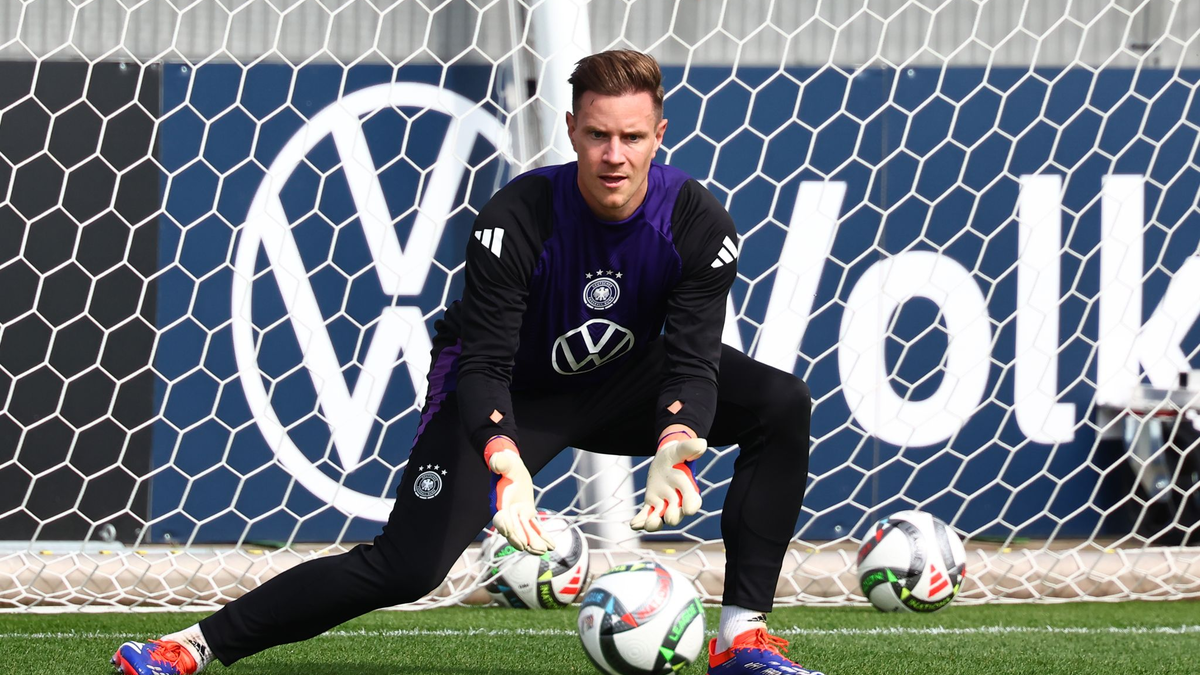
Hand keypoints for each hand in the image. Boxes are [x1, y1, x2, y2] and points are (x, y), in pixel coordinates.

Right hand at [486, 439, 554, 554]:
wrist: (510, 469)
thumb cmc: (507, 465)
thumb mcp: (506, 463)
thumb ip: (500, 463)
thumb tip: (496, 462)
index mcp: (500, 501)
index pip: (500, 517)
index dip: (504, 525)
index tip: (509, 533)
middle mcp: (506, 512)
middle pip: (512, 530)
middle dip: (520, 539)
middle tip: (528, 547)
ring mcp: (516, 516)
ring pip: (525, 533)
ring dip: (533, 542)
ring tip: (544, 551)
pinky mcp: (526, 515)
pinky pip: (535, 528)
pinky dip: (543, 536)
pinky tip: (553, 546)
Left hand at [630, 436, 706, 531]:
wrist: (665, 459)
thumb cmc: (675, 454)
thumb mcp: (680, 449)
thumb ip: (689, 448)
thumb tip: (702, 444)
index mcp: (687, 487)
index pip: (692, 498)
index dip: (691, 504)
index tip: (689, 510)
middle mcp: (677, 499)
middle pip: (676, 511)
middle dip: (673, 515)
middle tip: (669, 519)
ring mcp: (663, 503)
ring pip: (660, 516)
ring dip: (655, 522)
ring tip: (649, 524)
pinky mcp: (652, 504)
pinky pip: (646, 514)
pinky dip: (640, 520)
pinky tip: (634, 525)